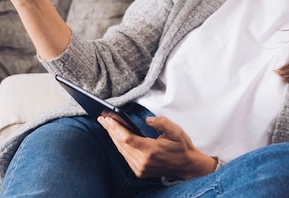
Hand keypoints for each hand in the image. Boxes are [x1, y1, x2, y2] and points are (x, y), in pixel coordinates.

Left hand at [98, 115, 217, 179]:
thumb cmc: (181, 147)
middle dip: (110, 129)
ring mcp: (140, 168)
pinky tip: (115, 136)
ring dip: (112, 136)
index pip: (127, 138)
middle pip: (121, 143)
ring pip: (121, 150)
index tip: (108, 118)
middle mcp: (143, 161)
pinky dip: (119, 145)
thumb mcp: (176, 131)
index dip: (116, 128)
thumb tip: (148, 119)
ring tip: (106, 124)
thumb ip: (162, 123)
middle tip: (102, 117)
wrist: (187, 165)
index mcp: (151, 150)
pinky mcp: (139, 171)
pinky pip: (125, 156)